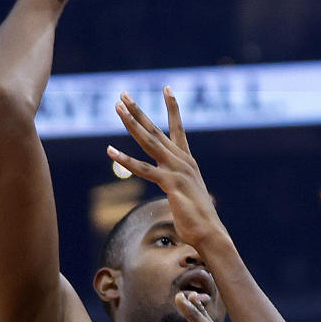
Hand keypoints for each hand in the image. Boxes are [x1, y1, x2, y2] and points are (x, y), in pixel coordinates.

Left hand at [107, 89, 228, 252]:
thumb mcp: (187, 198)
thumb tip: (175, 194)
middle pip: (156, 130)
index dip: (172, 107)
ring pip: (149, 141)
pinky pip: (143, 169)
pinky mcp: (170, 183)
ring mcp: (177, 170)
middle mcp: (182, 161)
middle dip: (139, 110)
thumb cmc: (198, 220)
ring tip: (117, 107)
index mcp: (187, 162)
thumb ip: (178, 189)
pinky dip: (125, 160)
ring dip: (132, 122)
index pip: (178, 128)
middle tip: (123, 94)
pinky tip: (110, 150)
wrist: (211, 233)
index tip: (167, 88)